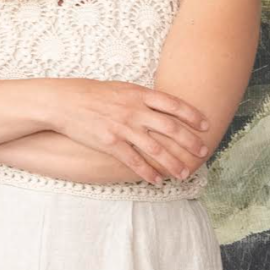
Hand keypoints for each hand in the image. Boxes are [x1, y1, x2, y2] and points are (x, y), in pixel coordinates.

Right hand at [49, 78, 212, 185]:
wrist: (64, 102)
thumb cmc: (91, 93)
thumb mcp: (120, 88)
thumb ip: (140, 97)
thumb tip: (160, 105)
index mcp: (138, 94)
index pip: (173, 104)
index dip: (192, 115)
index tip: (205, 125)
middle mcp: (134, 110)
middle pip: (171, 128)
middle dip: (190, 142)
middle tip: (202, 152)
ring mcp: (123, 128)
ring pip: (156, 149)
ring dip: (173, 163)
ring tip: (185, 174)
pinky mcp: (110, 143)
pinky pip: (134, 161)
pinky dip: (148, 172)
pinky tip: (157, 180)